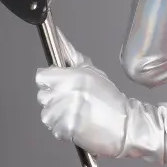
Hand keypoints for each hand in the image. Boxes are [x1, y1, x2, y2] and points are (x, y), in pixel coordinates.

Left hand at [36, 42, 135, 157]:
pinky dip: (63, 130)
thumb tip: (58, 37)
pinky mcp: (66, 129)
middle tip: (72, 102)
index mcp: (71, 77)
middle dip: (54, 99)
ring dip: (58, 116)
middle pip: (42, 96)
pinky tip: (77, 125)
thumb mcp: (92, 72)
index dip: (49, 81)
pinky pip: (54, 129)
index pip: (41, 77)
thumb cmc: (110, 100)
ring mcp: (65, 113)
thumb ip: (72, 56)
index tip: (58, 86)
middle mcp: (66, 93)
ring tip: (76, 115)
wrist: (124, 125)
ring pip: (46, 114)